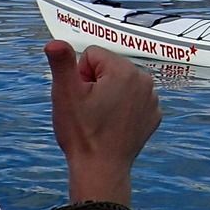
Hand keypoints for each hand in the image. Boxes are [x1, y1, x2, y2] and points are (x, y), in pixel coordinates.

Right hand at [44, 40, 159, 203]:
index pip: (92, 56)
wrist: (100, 169)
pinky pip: (133, 100)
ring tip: (100, 118)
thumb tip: (55, 41)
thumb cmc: (81, 131)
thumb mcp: (65, 94)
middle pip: (107, 68)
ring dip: (108, 95)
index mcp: (124, 70)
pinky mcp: (153, 115)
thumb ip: (61, 62)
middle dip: (95, 83)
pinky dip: (122, 109)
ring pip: (120, 84)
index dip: (80, 75)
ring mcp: (152, 99)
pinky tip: (113, 125)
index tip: (81, 97)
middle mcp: (144, 79)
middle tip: (89, 109)